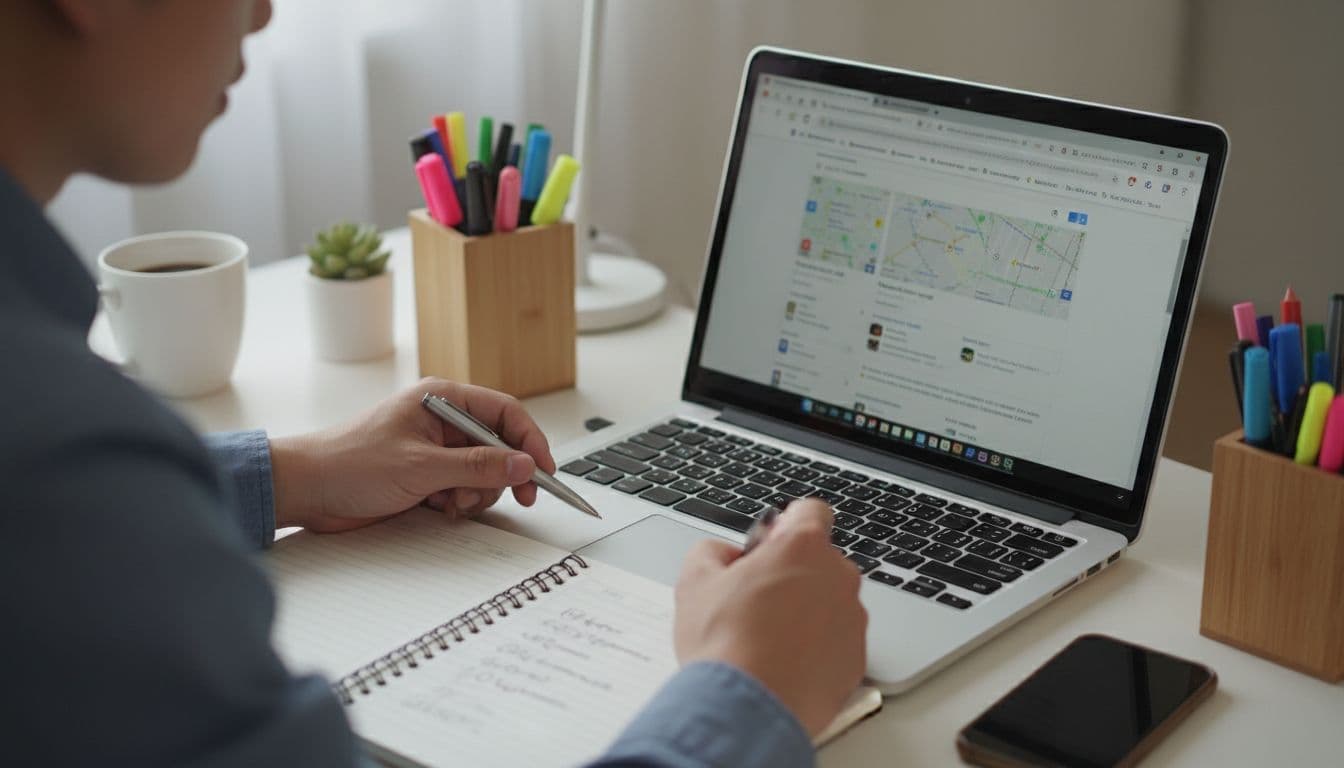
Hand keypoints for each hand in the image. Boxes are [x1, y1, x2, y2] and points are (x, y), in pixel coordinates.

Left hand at [268, 378, 555, 532]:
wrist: (307, 490)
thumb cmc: (348, 463)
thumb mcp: (421, 466)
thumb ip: (477, 466)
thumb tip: (523, 464)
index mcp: (442, 399)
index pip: (504, 413)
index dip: (529, 440)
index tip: (543, 469)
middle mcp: (442, 421)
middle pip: (499, 445)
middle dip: (505, 473)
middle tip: (520, 497)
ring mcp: (435, 449)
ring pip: (484, 472)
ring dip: (477, 492)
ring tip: (452, 503)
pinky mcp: (427, 475)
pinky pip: (464, 488)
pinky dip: (460, 502)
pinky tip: (439, 508)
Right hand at [672, 498, 866, 735]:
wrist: (748, 708)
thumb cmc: (724, 644)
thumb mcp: (694, 580)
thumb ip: (712, 551)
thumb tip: (724, 556)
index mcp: (803, 547)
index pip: (810, 511)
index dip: (784, 528)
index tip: (767, 549)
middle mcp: (839, 577)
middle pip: (820, 562)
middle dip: (792, 575)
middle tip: (755, 602)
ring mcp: (853, 621)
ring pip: (830, 604)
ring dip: (805, 614)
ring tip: (766, 641)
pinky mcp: (856, 661)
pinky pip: (836, 644)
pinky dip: (816, 650)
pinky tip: (783, 666)